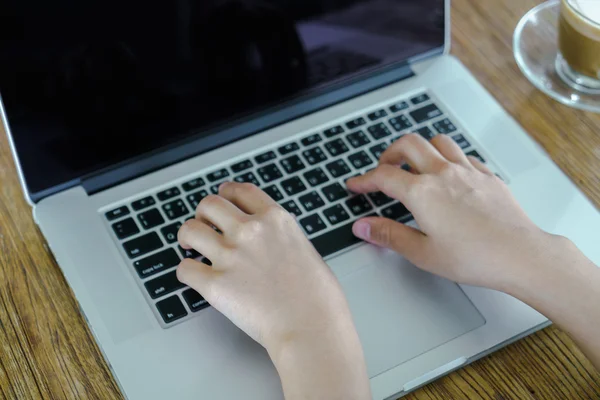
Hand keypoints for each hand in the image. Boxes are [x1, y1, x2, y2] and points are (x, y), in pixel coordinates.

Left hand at [177, 182, 370, 398]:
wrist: (311, 327)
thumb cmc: (317, 298)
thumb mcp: (306, 250)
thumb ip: (282, 239)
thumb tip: (271, 243)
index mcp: (275, 220)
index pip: (241, 191)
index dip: (227, 191)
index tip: (223, 195)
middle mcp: (250, 231)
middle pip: (209, 204)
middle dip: (203, 213)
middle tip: (204, 225)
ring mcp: (230, 256)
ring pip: (189, 230)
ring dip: (188, 237)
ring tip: (191, 246)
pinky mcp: (215, 284)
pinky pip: (184, 268)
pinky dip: (187, 272)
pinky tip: (196, 276)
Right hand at [347, 133, 555, 290]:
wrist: (520, 254)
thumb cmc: (475, 257)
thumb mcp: (422, 253)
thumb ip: (389, 235)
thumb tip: (363, 226)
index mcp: (422, 193)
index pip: (383, 176)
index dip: (364, 180)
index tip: (356, 185)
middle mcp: (443, 174)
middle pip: (408, 145)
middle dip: (389, 153)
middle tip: (383, 168)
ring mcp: (467, 171)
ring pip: (437, 141)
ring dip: (420, 148)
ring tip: (414, 164)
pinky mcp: (486, 175)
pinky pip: (462, 154)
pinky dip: (447, 157)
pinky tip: (448, 173)